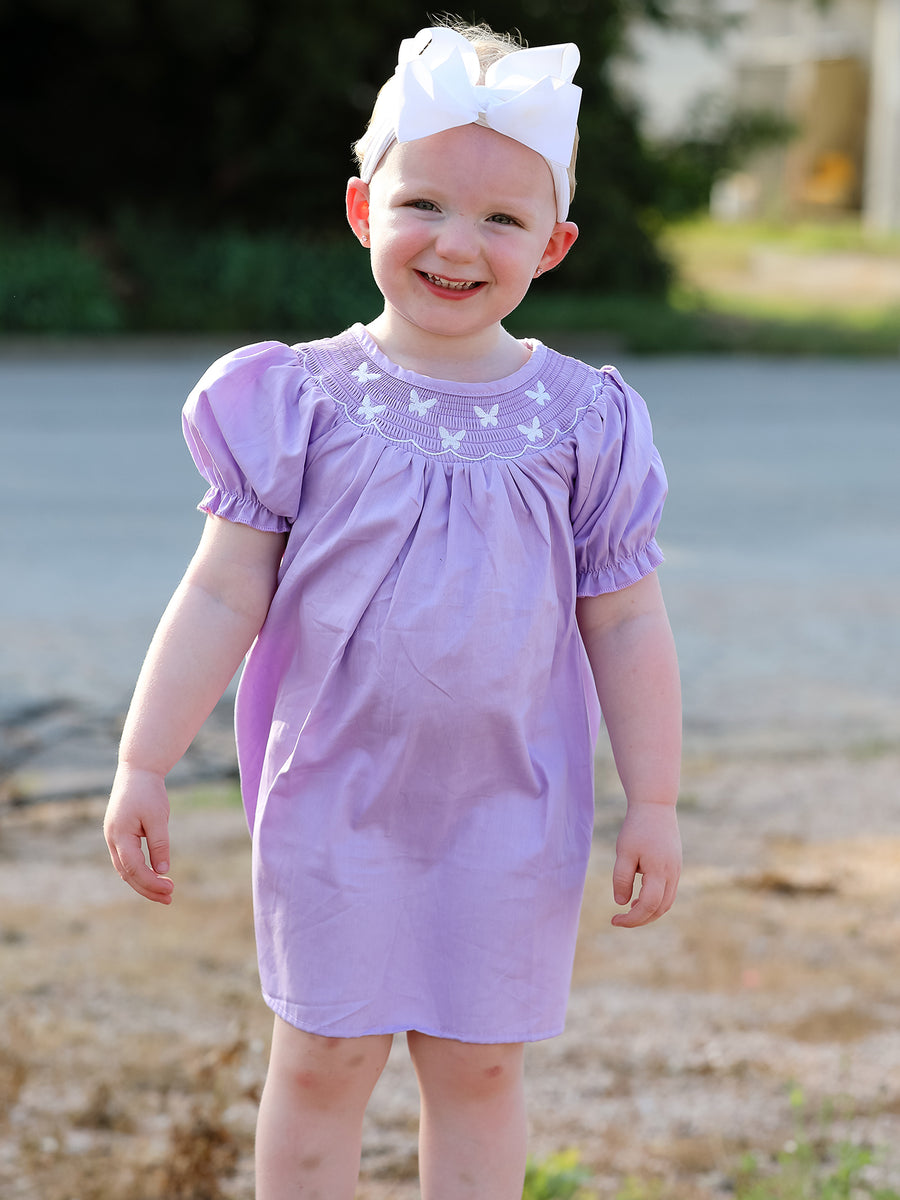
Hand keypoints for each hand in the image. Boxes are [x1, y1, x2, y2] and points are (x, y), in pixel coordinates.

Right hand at [104, 763, 173, 903]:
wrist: (137, 770)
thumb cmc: (148, 792)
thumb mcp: (158, 818)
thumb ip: (159, 845)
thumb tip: (162, 871)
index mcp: (120, 835)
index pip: (135, 868)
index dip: (152, 882)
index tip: (171, 888)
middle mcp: (112, 839)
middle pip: (127, 874)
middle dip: (148, 888)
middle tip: (169, 898)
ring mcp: (113, 837)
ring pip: (125, 869)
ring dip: (143, 882)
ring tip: (164, 892)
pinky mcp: (119, 834)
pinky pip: (126, 860)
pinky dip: (139, 871)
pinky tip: (153, 877)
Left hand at [611, 802, 680, 927]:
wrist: (655, 806)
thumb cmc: (637, 828)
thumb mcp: (624, 853)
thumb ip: (622, 879)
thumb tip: (622, 903)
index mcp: (659, 872)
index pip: (648, 906)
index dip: (632, 918)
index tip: (614, 920)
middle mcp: (672, 875)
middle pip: (660, 909)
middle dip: (640, 919)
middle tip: (619, 919)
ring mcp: (676, 871)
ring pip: (667, 903)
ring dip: (649, 911)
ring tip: (630, 909)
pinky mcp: (675, 867)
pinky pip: (668, 892)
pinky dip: (655, 901)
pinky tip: (639, 896)